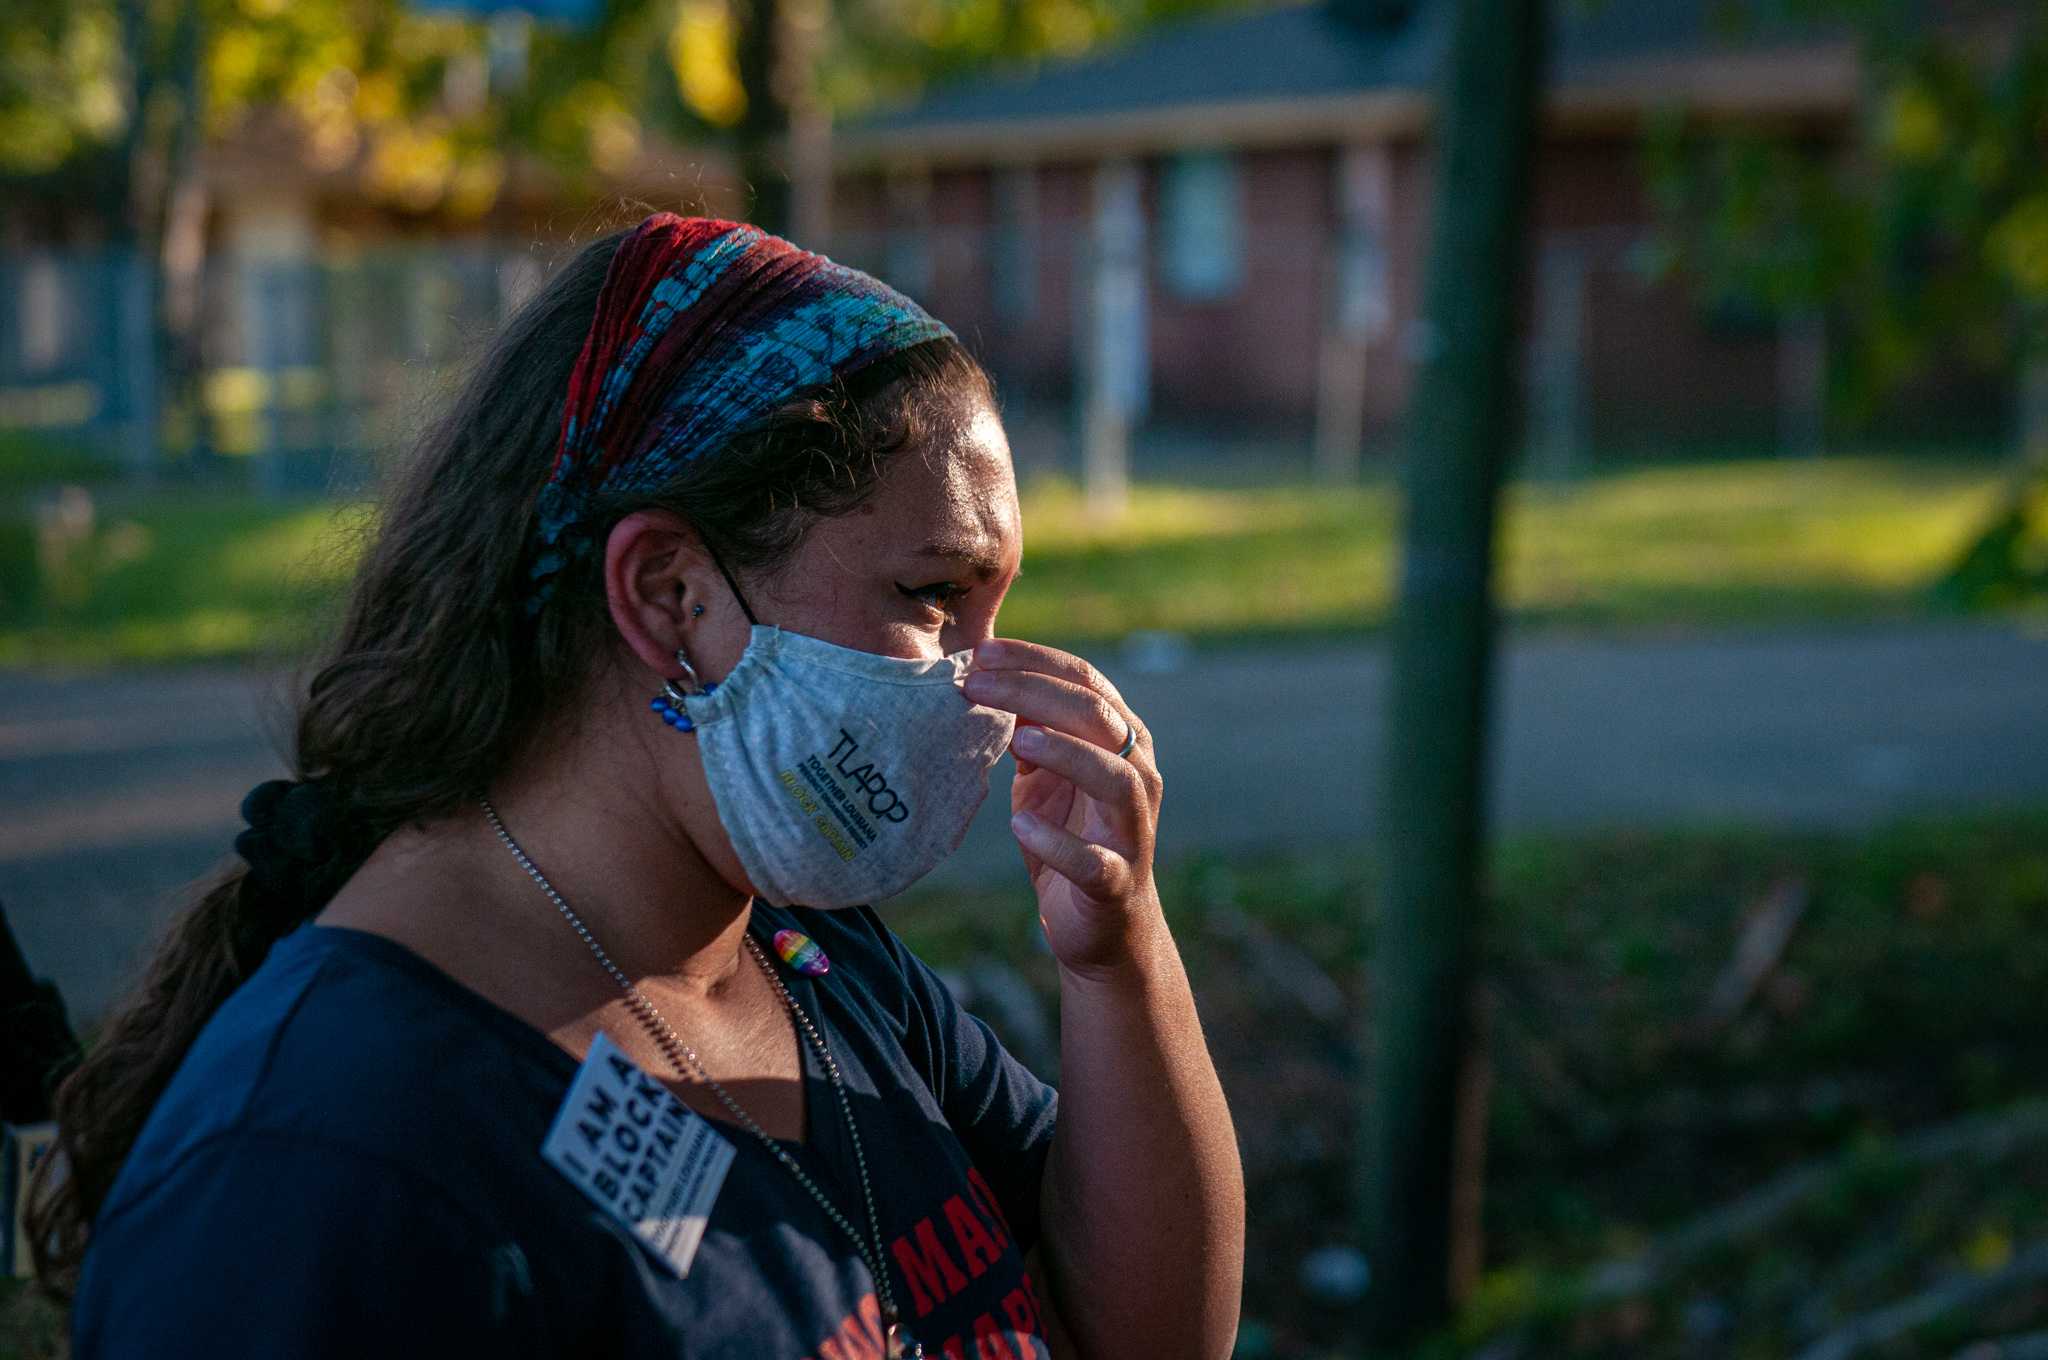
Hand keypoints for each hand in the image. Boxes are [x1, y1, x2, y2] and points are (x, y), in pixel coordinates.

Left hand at [961, 639, 1164, 977]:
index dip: (1036, 661)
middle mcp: (1137, 775)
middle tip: (977, 684)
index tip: (983, 652)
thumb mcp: (1043, 775)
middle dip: (1036, 693)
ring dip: (1067, 755)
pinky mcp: (1119, 881)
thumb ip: (1028, 730)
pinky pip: (1095, 861)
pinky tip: (1021, 827)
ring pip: (1115, 779)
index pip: (1087, 682)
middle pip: (1098, 718)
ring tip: (1019, 740)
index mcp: (1121, 740)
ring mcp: (1133, 829)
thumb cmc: (1070, 836)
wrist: (1102, 925)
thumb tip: (984, 677)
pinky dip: (1059, 843)